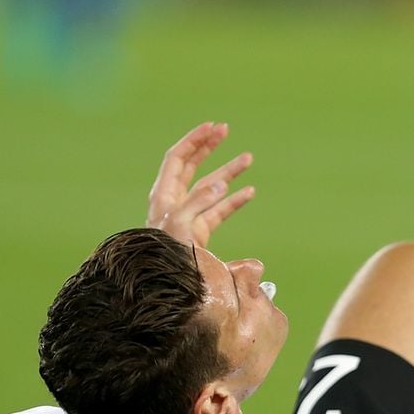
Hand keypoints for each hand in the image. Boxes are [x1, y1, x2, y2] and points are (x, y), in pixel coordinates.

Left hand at [146, 122, 254, 247]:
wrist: (166, 285)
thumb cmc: (166, 255)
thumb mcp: (180, 225)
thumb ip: (198, 202)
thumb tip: (221, 185)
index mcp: (164, 195)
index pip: (178, 158)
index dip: (194, 140)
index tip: (213, 127)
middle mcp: (176, 202)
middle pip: (193, 166)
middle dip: (209, 147)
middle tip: (226, 130)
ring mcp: (189, 217)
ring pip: (212, 188)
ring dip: (229, 172)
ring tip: (248, 158)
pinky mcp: (201, 233)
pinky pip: (220, 211)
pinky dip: (234, 201)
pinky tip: (249, 192)